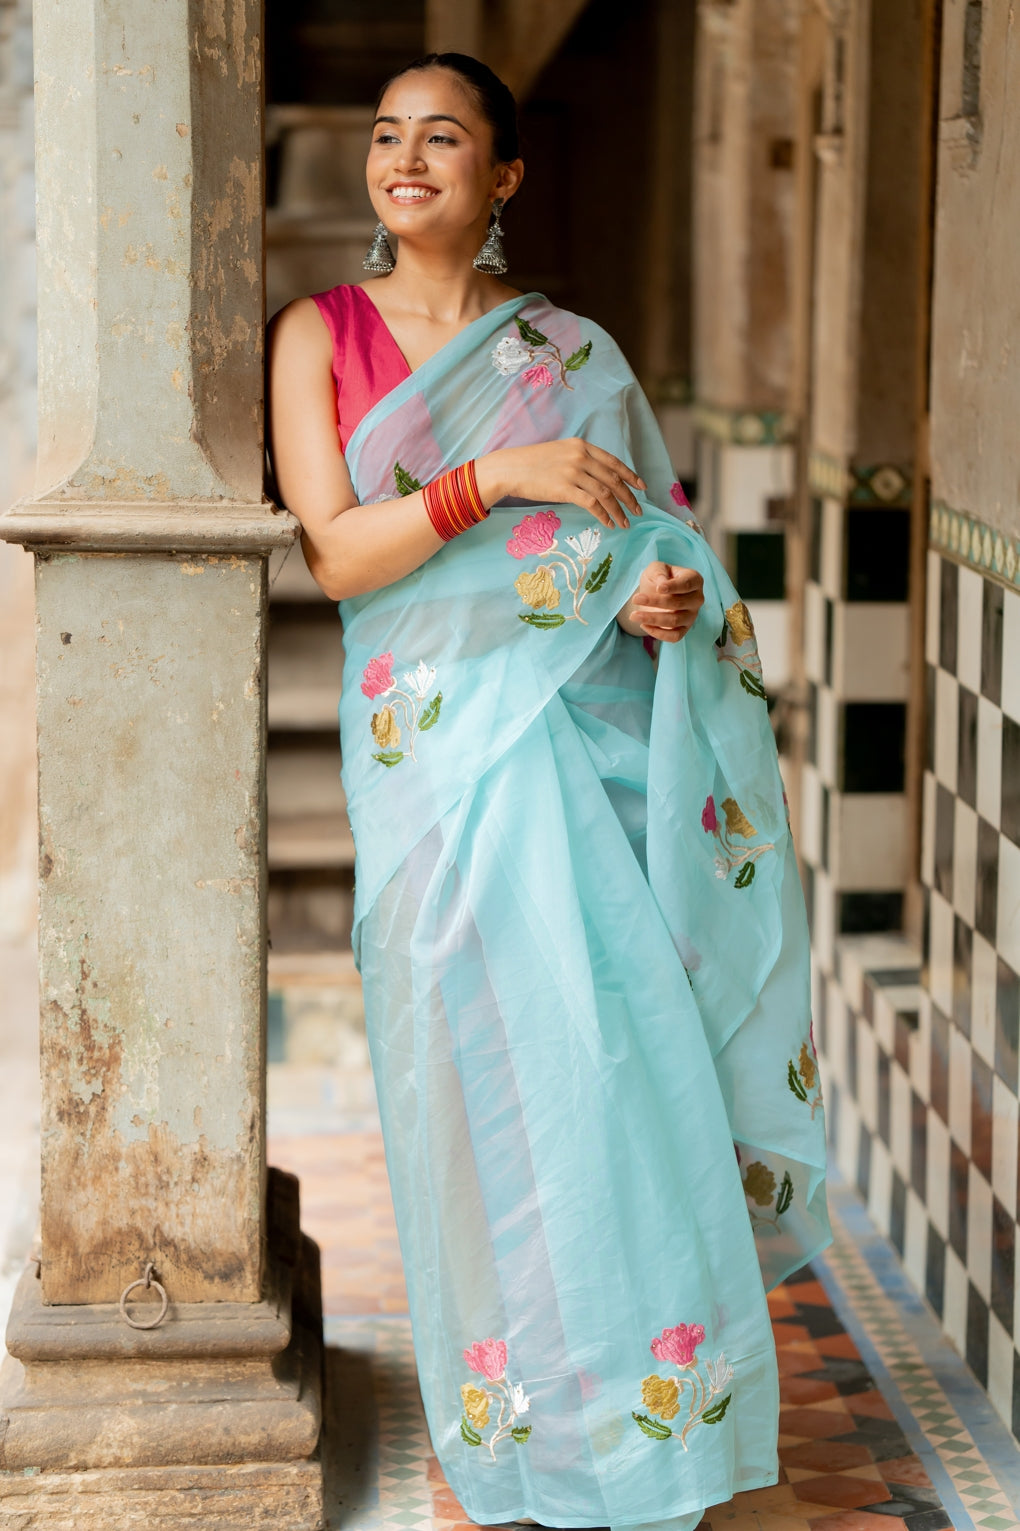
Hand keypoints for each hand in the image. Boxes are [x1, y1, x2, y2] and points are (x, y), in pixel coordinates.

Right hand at [476, 439, 644, 529]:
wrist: (509, 468)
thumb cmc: (532, 463)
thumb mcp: (560, 452)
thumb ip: (580, 460)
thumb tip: (597, 477)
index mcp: (582, 446)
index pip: (614, 462)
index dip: (631, 476)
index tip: (641, 487)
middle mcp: (581, 457)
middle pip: (614, 479)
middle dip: (629, 497)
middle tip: (638, 511)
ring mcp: (573, 472)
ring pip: (606, 494)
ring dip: (619, 511)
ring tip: (625, 523)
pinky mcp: (564, 489)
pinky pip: (592, 504)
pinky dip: (603, 516)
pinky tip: (608, 524)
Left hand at [624, 561, 703, 642]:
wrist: (654, 593)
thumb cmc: (658, 578)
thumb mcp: (656, 569)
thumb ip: (659, 572)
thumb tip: (662, 584)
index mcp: (694, 580)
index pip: (687, 584)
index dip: (673, 587)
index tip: (658, 588)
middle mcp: (697, 598)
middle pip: (678, 603)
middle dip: (655, 602)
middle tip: (635, 599)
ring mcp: (692, 616)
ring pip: (674, 621)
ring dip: (652, 619)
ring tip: (634, 615)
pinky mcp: (684, 629)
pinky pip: (675, 636)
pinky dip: (658, 633)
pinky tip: (643, 625)